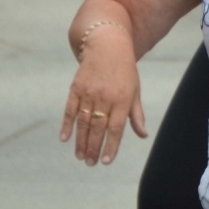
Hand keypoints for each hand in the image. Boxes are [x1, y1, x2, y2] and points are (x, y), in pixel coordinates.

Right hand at [60, 37, 146, 165]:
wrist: (107, 46)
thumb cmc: (124, 71)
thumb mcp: (134, 91)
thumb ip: (136, 114)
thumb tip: (143, 135)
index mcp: (122, 99)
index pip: (116, 128)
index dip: (111, 146)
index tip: (106, 161)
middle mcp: (105, 97)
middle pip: (98, 128)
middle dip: (93, 148)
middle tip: (90, 163)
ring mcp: (89, 92)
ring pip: (83, 122)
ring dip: (81, 141)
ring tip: (80, 156)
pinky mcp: (76, 88)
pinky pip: (70, 109)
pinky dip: (66, 125)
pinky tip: (64, 138)